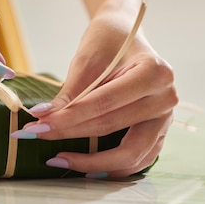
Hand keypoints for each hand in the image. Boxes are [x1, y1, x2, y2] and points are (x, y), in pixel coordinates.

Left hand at [13, 13, 177, 177]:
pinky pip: (138, 159)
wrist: (127, 36)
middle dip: (72, 133)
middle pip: (114, 126)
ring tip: (59, 159)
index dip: (70, 116)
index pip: (106, 102)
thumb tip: (42, 119)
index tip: (38, 124)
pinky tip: (85, 167)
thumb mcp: (87, 61)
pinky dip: (112, 167)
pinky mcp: (159, 133)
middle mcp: (166, 97)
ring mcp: (166, 118)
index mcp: (155, 72)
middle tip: (38, 136)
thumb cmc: (108, 42)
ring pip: (130, 153)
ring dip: (93, 161)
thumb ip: (70, 93)